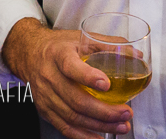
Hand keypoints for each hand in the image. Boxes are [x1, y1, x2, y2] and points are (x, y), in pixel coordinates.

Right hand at [1, 20, 131, 138]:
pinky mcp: (45, 110)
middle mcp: (49, 76)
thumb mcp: (80, 38)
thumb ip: (108, 45)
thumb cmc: (58, 46)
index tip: (107, 84)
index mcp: (58, 54)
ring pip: (72, 116)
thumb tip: (135, 55)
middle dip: (104, 110)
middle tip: (126, 112)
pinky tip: (100, 137)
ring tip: (121, 125)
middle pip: (75, 99)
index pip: (70, 67)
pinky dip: (84, 136)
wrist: (29, 54)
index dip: (88, 77)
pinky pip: (64, 128)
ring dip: (99, 125)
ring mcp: (46, 96)